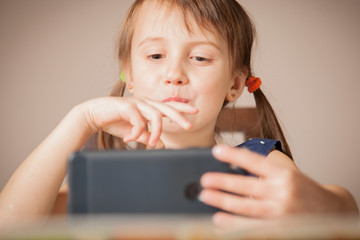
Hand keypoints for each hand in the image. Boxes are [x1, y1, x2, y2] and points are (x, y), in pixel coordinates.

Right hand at [78, 96, 197, 147]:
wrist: (93, 116)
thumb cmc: (114, 121)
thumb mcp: (134, 132)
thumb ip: (147, 136)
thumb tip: (161, 145)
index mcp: (148, 107)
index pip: (168, 107)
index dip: (182, 109)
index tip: (195, 112)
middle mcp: (144, 103)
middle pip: (166, 108)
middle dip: (179, 116)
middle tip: (189, 125)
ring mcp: (135, 103)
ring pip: (154, 114)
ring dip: (156, 130)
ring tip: (152, 143)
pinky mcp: (125, 106)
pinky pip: (137, 119)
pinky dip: (137, 131)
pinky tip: (130, 138)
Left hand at [199, 145, 351, 221]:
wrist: (331, 210)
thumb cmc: (304, 191)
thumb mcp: (288, 176)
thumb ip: (265, 174)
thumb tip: (233, 171)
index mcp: (283, 175)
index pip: (254, 161)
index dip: (233, 155)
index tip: (216, 150)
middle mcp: (282, 192)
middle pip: (246, 185)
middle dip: (222, 182)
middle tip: (204, 179)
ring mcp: (280, 213)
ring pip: (246, 207)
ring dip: (223, 201)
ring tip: (205, 196)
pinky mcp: (278, 229)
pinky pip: (251, 226)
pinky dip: (234, 223)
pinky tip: (220, 219)